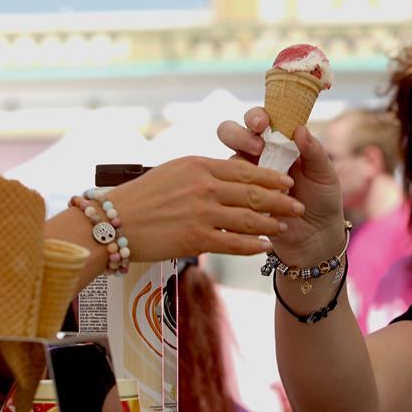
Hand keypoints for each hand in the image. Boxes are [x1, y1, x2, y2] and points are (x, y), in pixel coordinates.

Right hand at [106, 155, 303, 259]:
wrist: (112, 223)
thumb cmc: (141, 197)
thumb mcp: (174, 171)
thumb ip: (203, 172)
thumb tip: (228, 173)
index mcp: (200, 165)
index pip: (245, 169)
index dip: (270, 177)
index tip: (287, 181)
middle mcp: (204, 186)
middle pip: (253, 193)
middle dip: (280, 200)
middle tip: (298, 205)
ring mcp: (202, 213)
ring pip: (248, 218)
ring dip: (271, 223)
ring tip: (285, 226)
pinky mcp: (196, 238)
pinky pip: (234, 243)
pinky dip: (253, 245)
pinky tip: (265, 246)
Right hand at [217, 108, 345, 265]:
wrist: (316, 238)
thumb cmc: (322, 201)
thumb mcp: (324, 175)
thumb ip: (314, 152)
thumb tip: (300, 128)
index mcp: (277, 143)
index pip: (258, 120)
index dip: (256, 117)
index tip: (263, 125)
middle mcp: (256, 157)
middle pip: (231, 133)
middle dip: (238, 135)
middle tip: (257, 148)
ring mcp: (244, 179)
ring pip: (226, 163)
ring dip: (243, 168)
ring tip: (270, 185)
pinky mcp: (238, 201)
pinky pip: (227, 193)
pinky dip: (240, 195)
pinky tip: (261, 205)